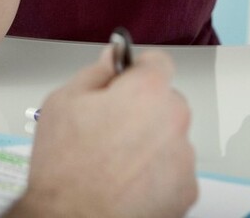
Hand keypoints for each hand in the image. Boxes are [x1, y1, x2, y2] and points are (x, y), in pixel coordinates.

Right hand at [13, 47, 197, 217]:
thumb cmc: (65, 168)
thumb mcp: (64, 102)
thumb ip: (96, 72)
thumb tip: (112, 59)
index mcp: (147, 91)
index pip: (158, 62)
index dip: (137, 70)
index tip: (126, 80)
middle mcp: (173, 121)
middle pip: (166, 101)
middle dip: (143, 109)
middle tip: (110, 128)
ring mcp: (183, 158)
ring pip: (169, 137)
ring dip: (151, 142)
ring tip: (115, 161)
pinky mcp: (186, 190)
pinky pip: (174, 170)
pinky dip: (157, 174)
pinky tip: (127, 181)